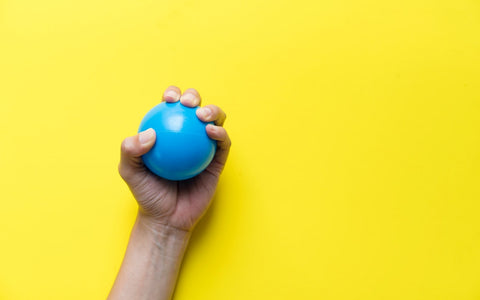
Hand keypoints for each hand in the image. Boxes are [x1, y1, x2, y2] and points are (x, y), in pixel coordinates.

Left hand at [118, 86, 230, 231]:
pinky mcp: (218, 160)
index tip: (168, 98)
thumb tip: (149, 133)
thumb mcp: (130, 172)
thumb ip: (130, 150)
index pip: (171, 107)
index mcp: (168, 132)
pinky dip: (221, 133)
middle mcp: (188, 136)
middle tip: (188, 104)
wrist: (167, 219)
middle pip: (195, 107)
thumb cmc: (147, 193)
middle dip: (193, 96)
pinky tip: (212, 132)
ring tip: (203, 115)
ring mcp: (205, 147)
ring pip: (214, 120)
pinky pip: (223, 143)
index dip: (172, 94)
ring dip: (213, 110)